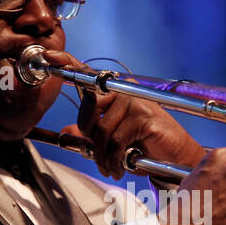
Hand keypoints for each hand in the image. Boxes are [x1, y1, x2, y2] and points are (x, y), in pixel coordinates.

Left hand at [58, 68, 204, 179]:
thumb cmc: (146, 145)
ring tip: (112, 167)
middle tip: (101, 158)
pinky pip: (116, 142)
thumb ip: (91, 134)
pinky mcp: (143, 117)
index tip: (49, 57)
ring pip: (101, 132)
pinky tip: (121, 167)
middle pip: (88, 112)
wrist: (177, 155)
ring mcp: (134, 102)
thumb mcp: (114, 139)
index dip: (67, 63)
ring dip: (104, 157)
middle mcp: (124, 91)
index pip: (88, 74)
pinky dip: (115, 160)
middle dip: (90, 140)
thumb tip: (66, 132)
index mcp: (115, 91)